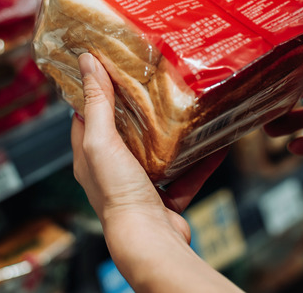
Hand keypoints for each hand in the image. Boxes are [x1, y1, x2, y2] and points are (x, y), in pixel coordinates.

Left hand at [71, 52, 241, 291]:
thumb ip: (97, 102)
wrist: (149, 240)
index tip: (109, 66)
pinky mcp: (166, 199)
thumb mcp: (102, 140)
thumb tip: (86, 62)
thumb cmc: (118, 193)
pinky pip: (187, 175)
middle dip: (138, 109)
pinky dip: (201, 160)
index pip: (85, 116)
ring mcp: (140, 185)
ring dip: (171, 135)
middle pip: (124, 133)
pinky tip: (217, 142)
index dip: (94, 90)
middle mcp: (112, 171)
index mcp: (89, 157)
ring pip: (157, 153)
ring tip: (185, 107)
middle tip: (154, 81)